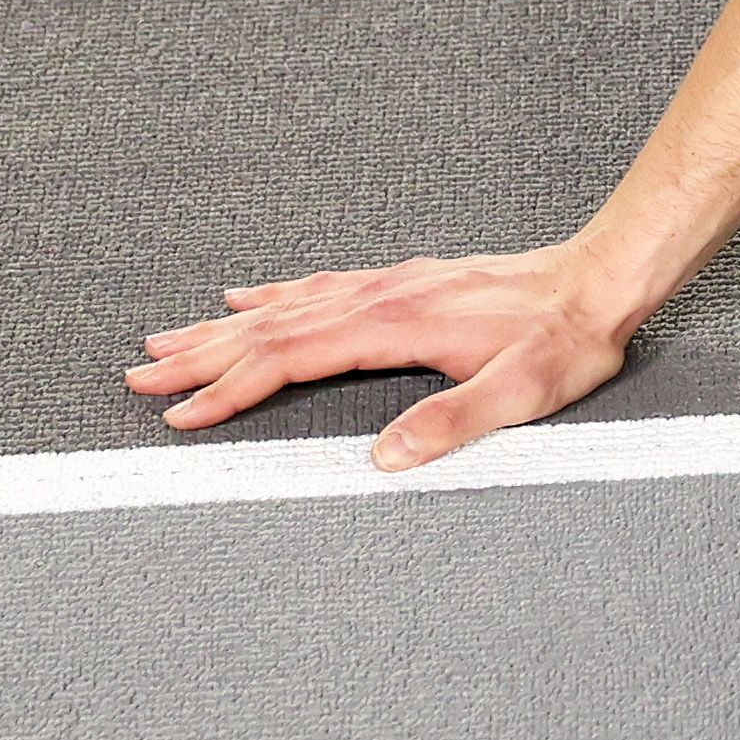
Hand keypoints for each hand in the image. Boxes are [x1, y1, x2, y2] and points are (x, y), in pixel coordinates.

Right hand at [125, 246, 634, 472]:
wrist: (602, 279)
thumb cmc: (567, 340)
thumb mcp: (521, 394)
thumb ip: (451, 424)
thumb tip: (383, 461)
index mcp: (396, 326)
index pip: (292, 359)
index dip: (232, 390)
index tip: (180, 416)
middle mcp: (382, 297)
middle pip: (270, 329)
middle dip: (201, 359)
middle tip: (137, 379)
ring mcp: (390, 284)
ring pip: (286, 306)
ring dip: (223, 329)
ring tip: (166, 343)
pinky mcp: (406, 280)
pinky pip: (319, 285)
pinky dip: (273, 295)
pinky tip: (246, 298)